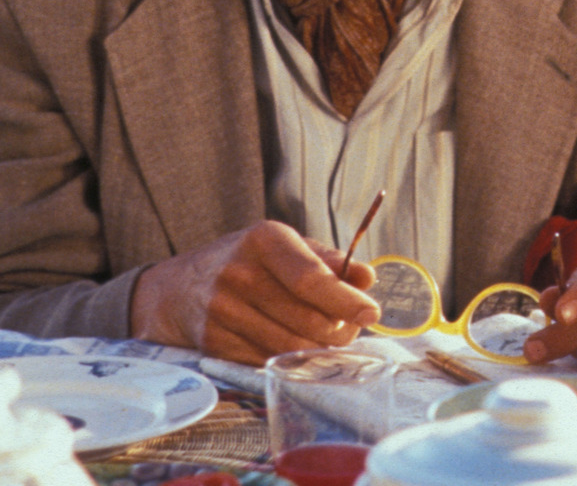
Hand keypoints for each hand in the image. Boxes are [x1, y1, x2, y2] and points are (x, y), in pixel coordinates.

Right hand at [129, 220, 379, 364]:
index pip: (311, 278)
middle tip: (350, 329)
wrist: (181, 288)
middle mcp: (238, 273)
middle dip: (339, 331)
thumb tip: (367, 276)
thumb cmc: (251, 263)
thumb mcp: (288, 247)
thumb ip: (330, 261)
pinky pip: (267, 362)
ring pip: (289, 347)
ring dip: (318, 349)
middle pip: (306, 319)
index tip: (371, 313)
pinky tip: (294, 347)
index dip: (346, 300)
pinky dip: (290, 361)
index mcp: (264, 240)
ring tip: (326, 338)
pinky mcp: (213, 343)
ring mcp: (222, 311)